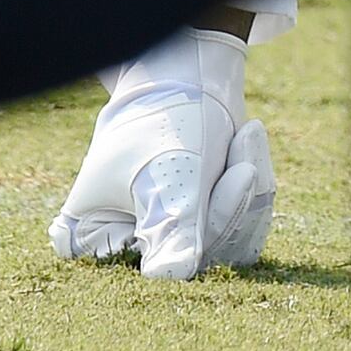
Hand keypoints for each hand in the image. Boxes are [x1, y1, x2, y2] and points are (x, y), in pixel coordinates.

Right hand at [51, 55, 277, 277]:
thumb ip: (171, 227)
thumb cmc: (165, 119)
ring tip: (246, 136)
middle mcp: (131, 245)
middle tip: (242, 160)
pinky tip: (247, 142)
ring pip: (230, 246)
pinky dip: (255, 183)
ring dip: (249, 188)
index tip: (220, 181)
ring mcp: (171, 238)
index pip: (145, 265)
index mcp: (94, 236)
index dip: (187, 234)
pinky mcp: (208, 230)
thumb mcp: (168, 172)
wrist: (188, 75)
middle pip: (195, 259)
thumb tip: (170, 276)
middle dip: (230, 204)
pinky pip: (248, 227)